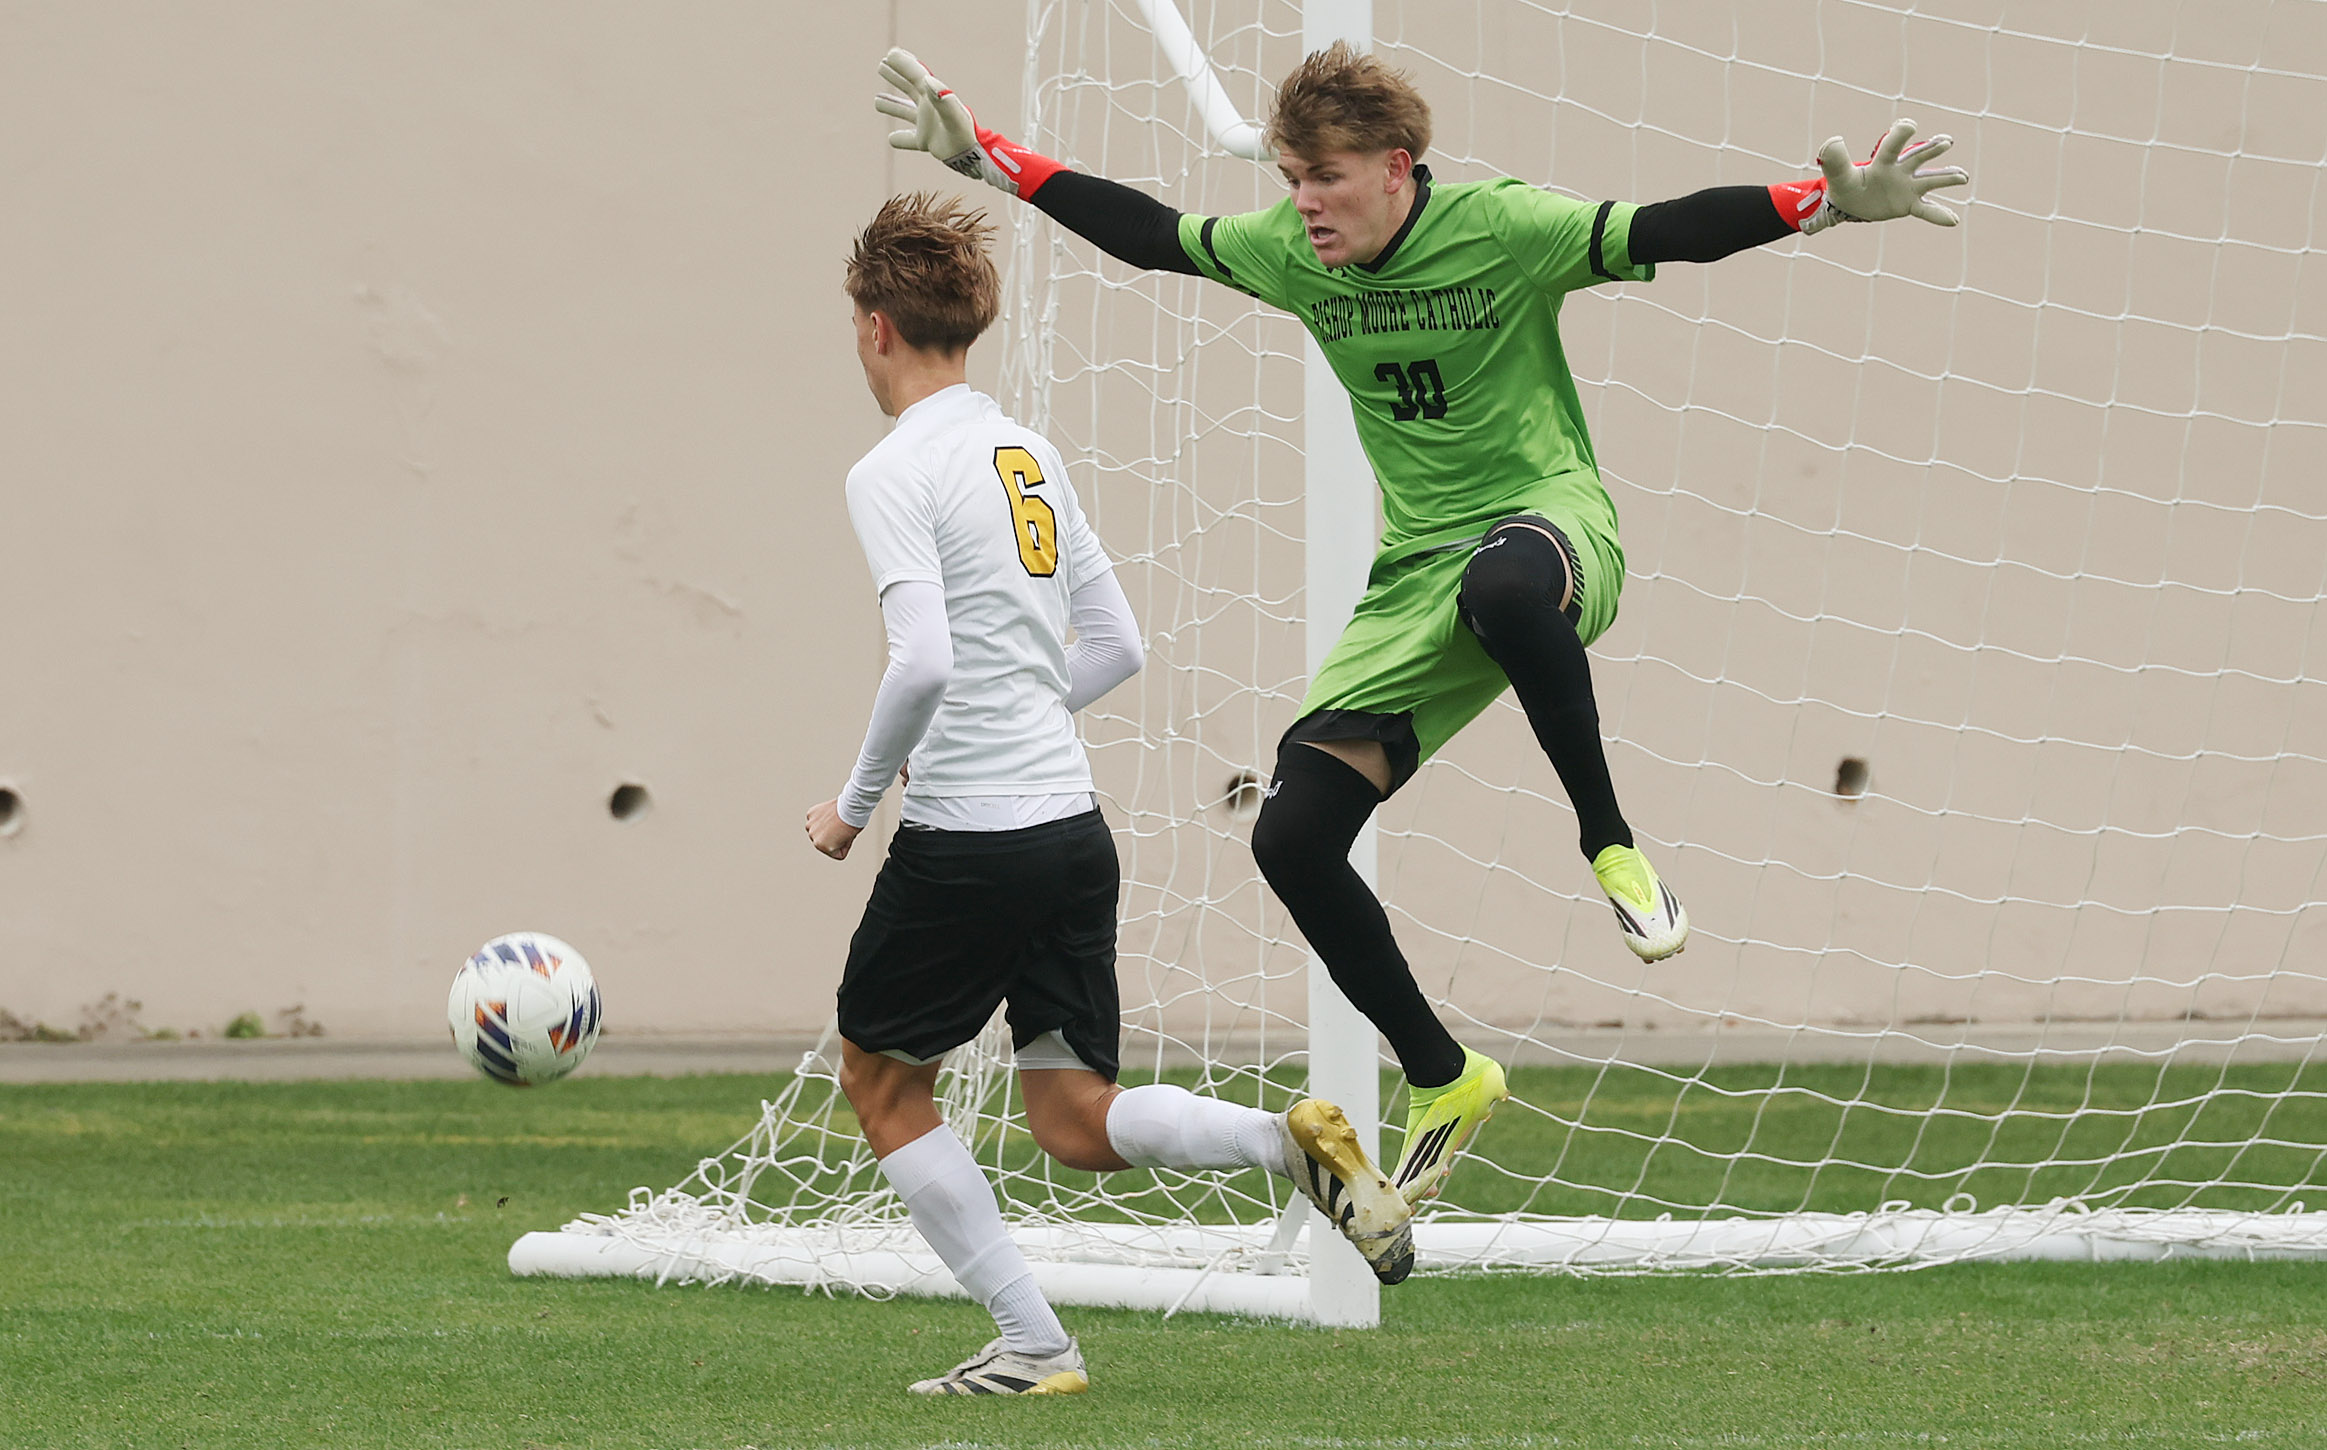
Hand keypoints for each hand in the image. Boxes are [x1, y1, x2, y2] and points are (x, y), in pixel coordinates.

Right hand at [805, 800, 862, 860]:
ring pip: (819, 830)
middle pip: (825, 841)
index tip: (848, 837)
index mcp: (821, 846)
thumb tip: (830, 840)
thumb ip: (837, 845)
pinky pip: (816, 819)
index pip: (835, 852)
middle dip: (833, 836)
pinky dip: (822, 817)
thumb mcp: (848, 841)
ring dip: (825, 827)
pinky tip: (830, 814)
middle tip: (842, 827)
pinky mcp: (810, 814)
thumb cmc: (853, 824)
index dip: (844, 845)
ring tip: (836, 821)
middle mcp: (812, 836)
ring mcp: (810, 824)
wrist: (852, 806)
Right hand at [874, 47, 1061, 198]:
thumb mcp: (955, 116)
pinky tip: (891, 138)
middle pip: (909, 88)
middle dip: (896, 76)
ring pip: (906, 112)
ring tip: (877, 100)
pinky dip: (900, 139)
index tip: (890, 53)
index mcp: (934, 98)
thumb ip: (943, 99)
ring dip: (892, 105)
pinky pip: (909, 140)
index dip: (903, 64)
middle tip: (882, 64)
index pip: (916, 75)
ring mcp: (928, 125)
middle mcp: (930, 109)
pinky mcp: (928, 142)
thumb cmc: (965, 136)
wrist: (975, 158)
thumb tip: (927, 80)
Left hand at [1805, 119, 1968, 232]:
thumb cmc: (1846, 185)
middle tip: (1945, 142)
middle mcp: (1900, 170)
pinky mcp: (1909, 204)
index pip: (1893, 145)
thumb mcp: (1838, 175)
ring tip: (1962, 177)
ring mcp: (1908, 187)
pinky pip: (1926, 209)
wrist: (1850, 203)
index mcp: (1883, 161)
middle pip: (1918, 157)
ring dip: (1947, 177)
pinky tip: (1953, 221)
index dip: (1900, 134)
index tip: (1908, 126)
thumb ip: (1835, 160)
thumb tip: (1833, 141)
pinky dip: (1939, 215)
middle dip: (1931, 149)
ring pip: (1931, 180)